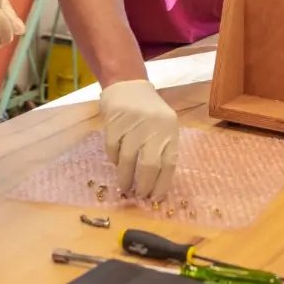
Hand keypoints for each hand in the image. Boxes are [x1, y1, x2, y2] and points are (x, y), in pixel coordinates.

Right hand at [99, 79, 178, 200]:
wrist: (128, 84)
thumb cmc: (148, 111)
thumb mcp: (163, 126)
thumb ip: (161, 149)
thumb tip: (155, 184)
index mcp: (170, 130)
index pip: (169, 164)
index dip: (162, 184)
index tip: (155, 199)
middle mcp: (154, 128)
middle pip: (149, 165)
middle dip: (144, 186)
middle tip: (139, 196)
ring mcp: (134, 125)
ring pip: (128, 161)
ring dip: (126, 178)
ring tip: (125, 188)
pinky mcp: (115, 123)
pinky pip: (113, 150)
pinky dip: (115, 160)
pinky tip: (117, 163)